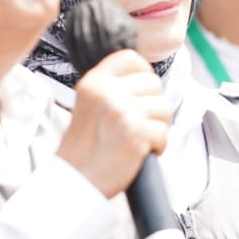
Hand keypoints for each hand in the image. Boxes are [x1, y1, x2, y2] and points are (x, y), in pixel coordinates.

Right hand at [57, 50, 170, 196]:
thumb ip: (110, 88)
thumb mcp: (88, 105)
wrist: (74, 180)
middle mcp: (107, 93)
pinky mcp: (136, 134)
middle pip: (154, 84)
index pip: (130, 58)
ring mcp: (122, 112)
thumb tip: (144, 80)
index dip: (144, 72)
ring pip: (163, 107)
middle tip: (140, 123)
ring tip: (140, 138)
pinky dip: (158, 146)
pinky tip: (141, 152)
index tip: (143, 91)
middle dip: (153, 105)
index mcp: (94, 82)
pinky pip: (164, 133)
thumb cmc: (83, 148)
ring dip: (158, 126)